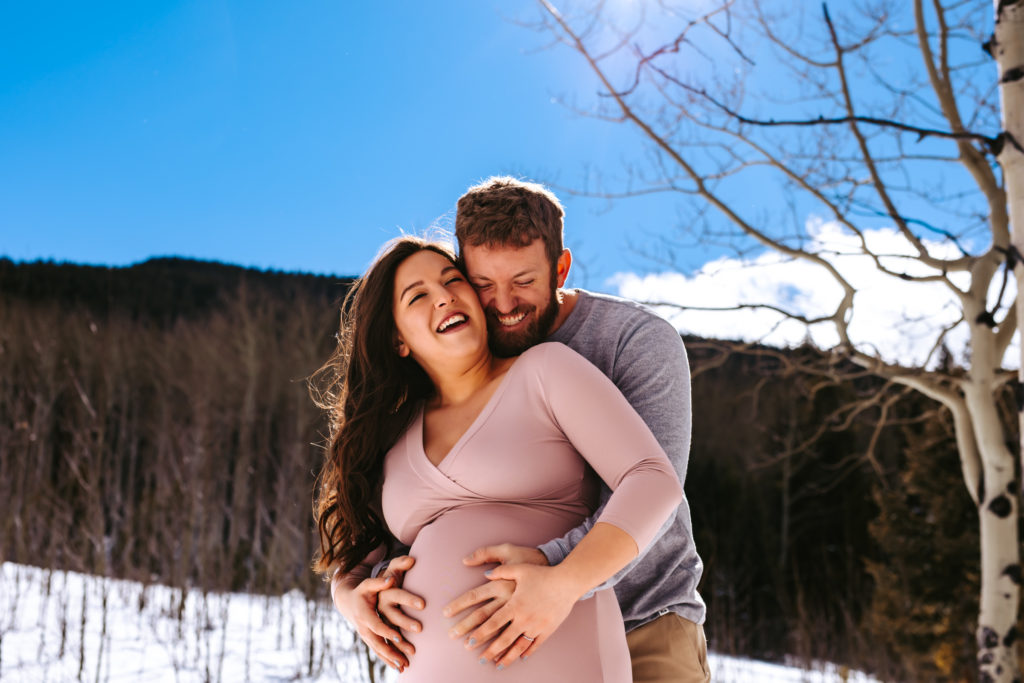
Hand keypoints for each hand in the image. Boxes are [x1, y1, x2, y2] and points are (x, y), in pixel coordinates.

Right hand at [334, 569, 422, 672]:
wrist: (348, 601)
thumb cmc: (362, 591)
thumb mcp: (368, 585)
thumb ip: (379, 582)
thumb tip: (390, 579)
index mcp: (364, 615)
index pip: (376, 625)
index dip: (387, 632)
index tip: (399, 636)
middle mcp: (364, 628)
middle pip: (378, 643)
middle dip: (391, 652)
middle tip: (405, 659)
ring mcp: (366, 635)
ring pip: (378, 650)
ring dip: (391, 659)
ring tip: (405, 666)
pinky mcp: (369, 639)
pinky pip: (378, 652)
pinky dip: (387, 660)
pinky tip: (399, 667)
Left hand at [458, 564, 579, 670]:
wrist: (567, 582)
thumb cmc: (543, 574)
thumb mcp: (519, 568)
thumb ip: (500, 571)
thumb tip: (484, 574)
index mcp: (513, 603)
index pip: (492, 622)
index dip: (479, 633)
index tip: (469, 642)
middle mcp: (523, 618)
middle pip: (502, 639)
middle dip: (489, 651)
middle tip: (479, 659)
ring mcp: (535, 626)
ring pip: (518, 646)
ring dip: (507, 657)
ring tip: (497, 665)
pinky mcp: (547, 630)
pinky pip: (534, 645)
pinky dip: (526, 653)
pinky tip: (519, 658)